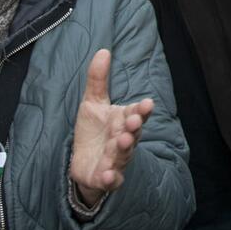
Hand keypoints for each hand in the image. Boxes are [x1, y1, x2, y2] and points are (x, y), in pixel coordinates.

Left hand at [69, 49, 154, 208]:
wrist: (83, 163)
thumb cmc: (93, 131)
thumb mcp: (92, 103)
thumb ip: (98, 79)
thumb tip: (104, 50)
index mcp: (123, 121)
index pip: (136, 113)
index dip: (142, 110)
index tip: (147, 104)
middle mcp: (124, 139)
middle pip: (134, 133)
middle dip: (134, 128)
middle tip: (133, 121)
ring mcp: (117, 159)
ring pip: (124, 154)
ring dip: (125, 149)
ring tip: (123, 141)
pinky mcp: (106, 177)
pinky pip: (112, 179)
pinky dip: (111, 178)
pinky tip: (108, 175)